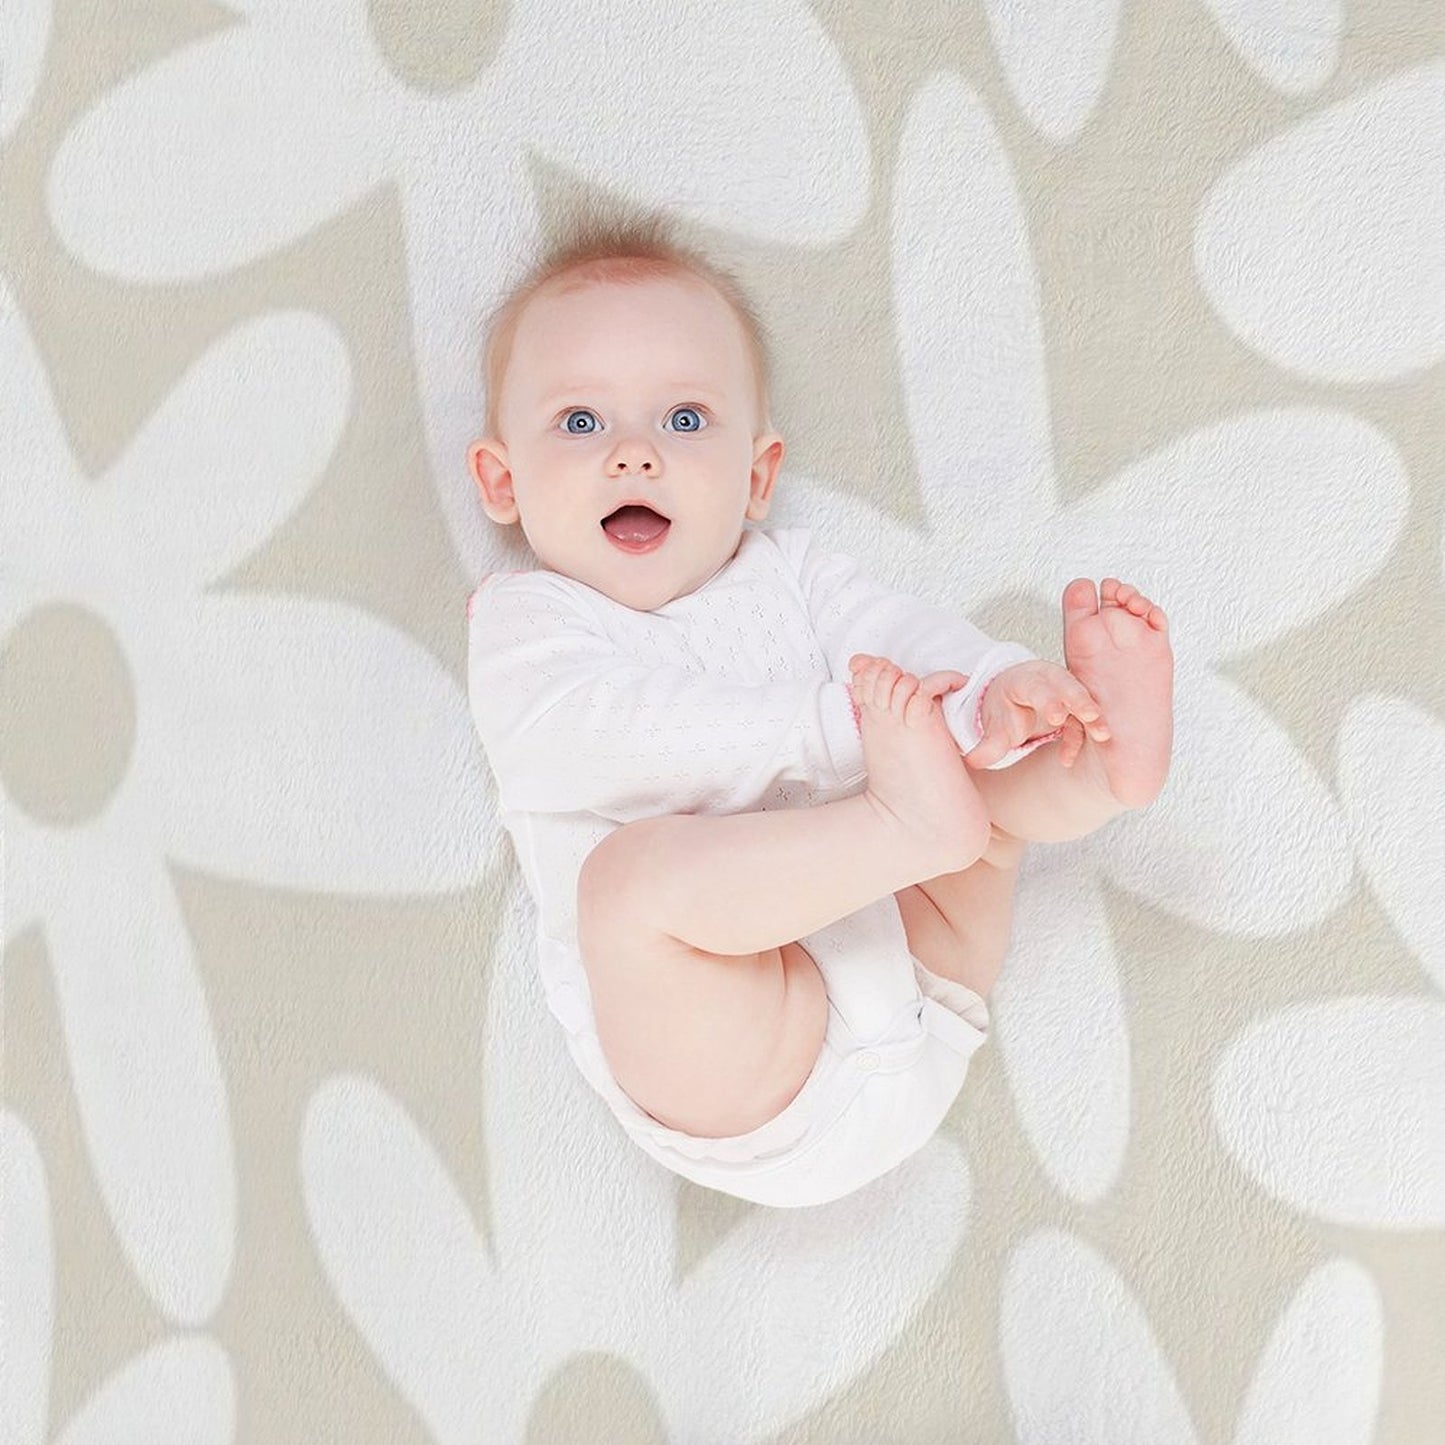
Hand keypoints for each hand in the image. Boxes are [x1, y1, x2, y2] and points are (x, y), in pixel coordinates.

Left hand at [964, 660, 1109, 769]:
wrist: (1012, 698)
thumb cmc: (1005, 709)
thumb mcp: (995, 725)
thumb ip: (987, 745)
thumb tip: (972, 761)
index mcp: (1023, 680)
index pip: (1037, 687)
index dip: (1048, 700)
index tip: (1057, 716)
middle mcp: (1048, 680)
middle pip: (1066, 685)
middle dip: (1079, 700)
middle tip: (1091, 716)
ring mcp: (1065, 690)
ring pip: (1082, 700)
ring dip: (1093, 717)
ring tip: (1102, 735)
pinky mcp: (1076, 705)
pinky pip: (1082, 720)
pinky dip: (1080, 737)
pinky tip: (1066, 759)